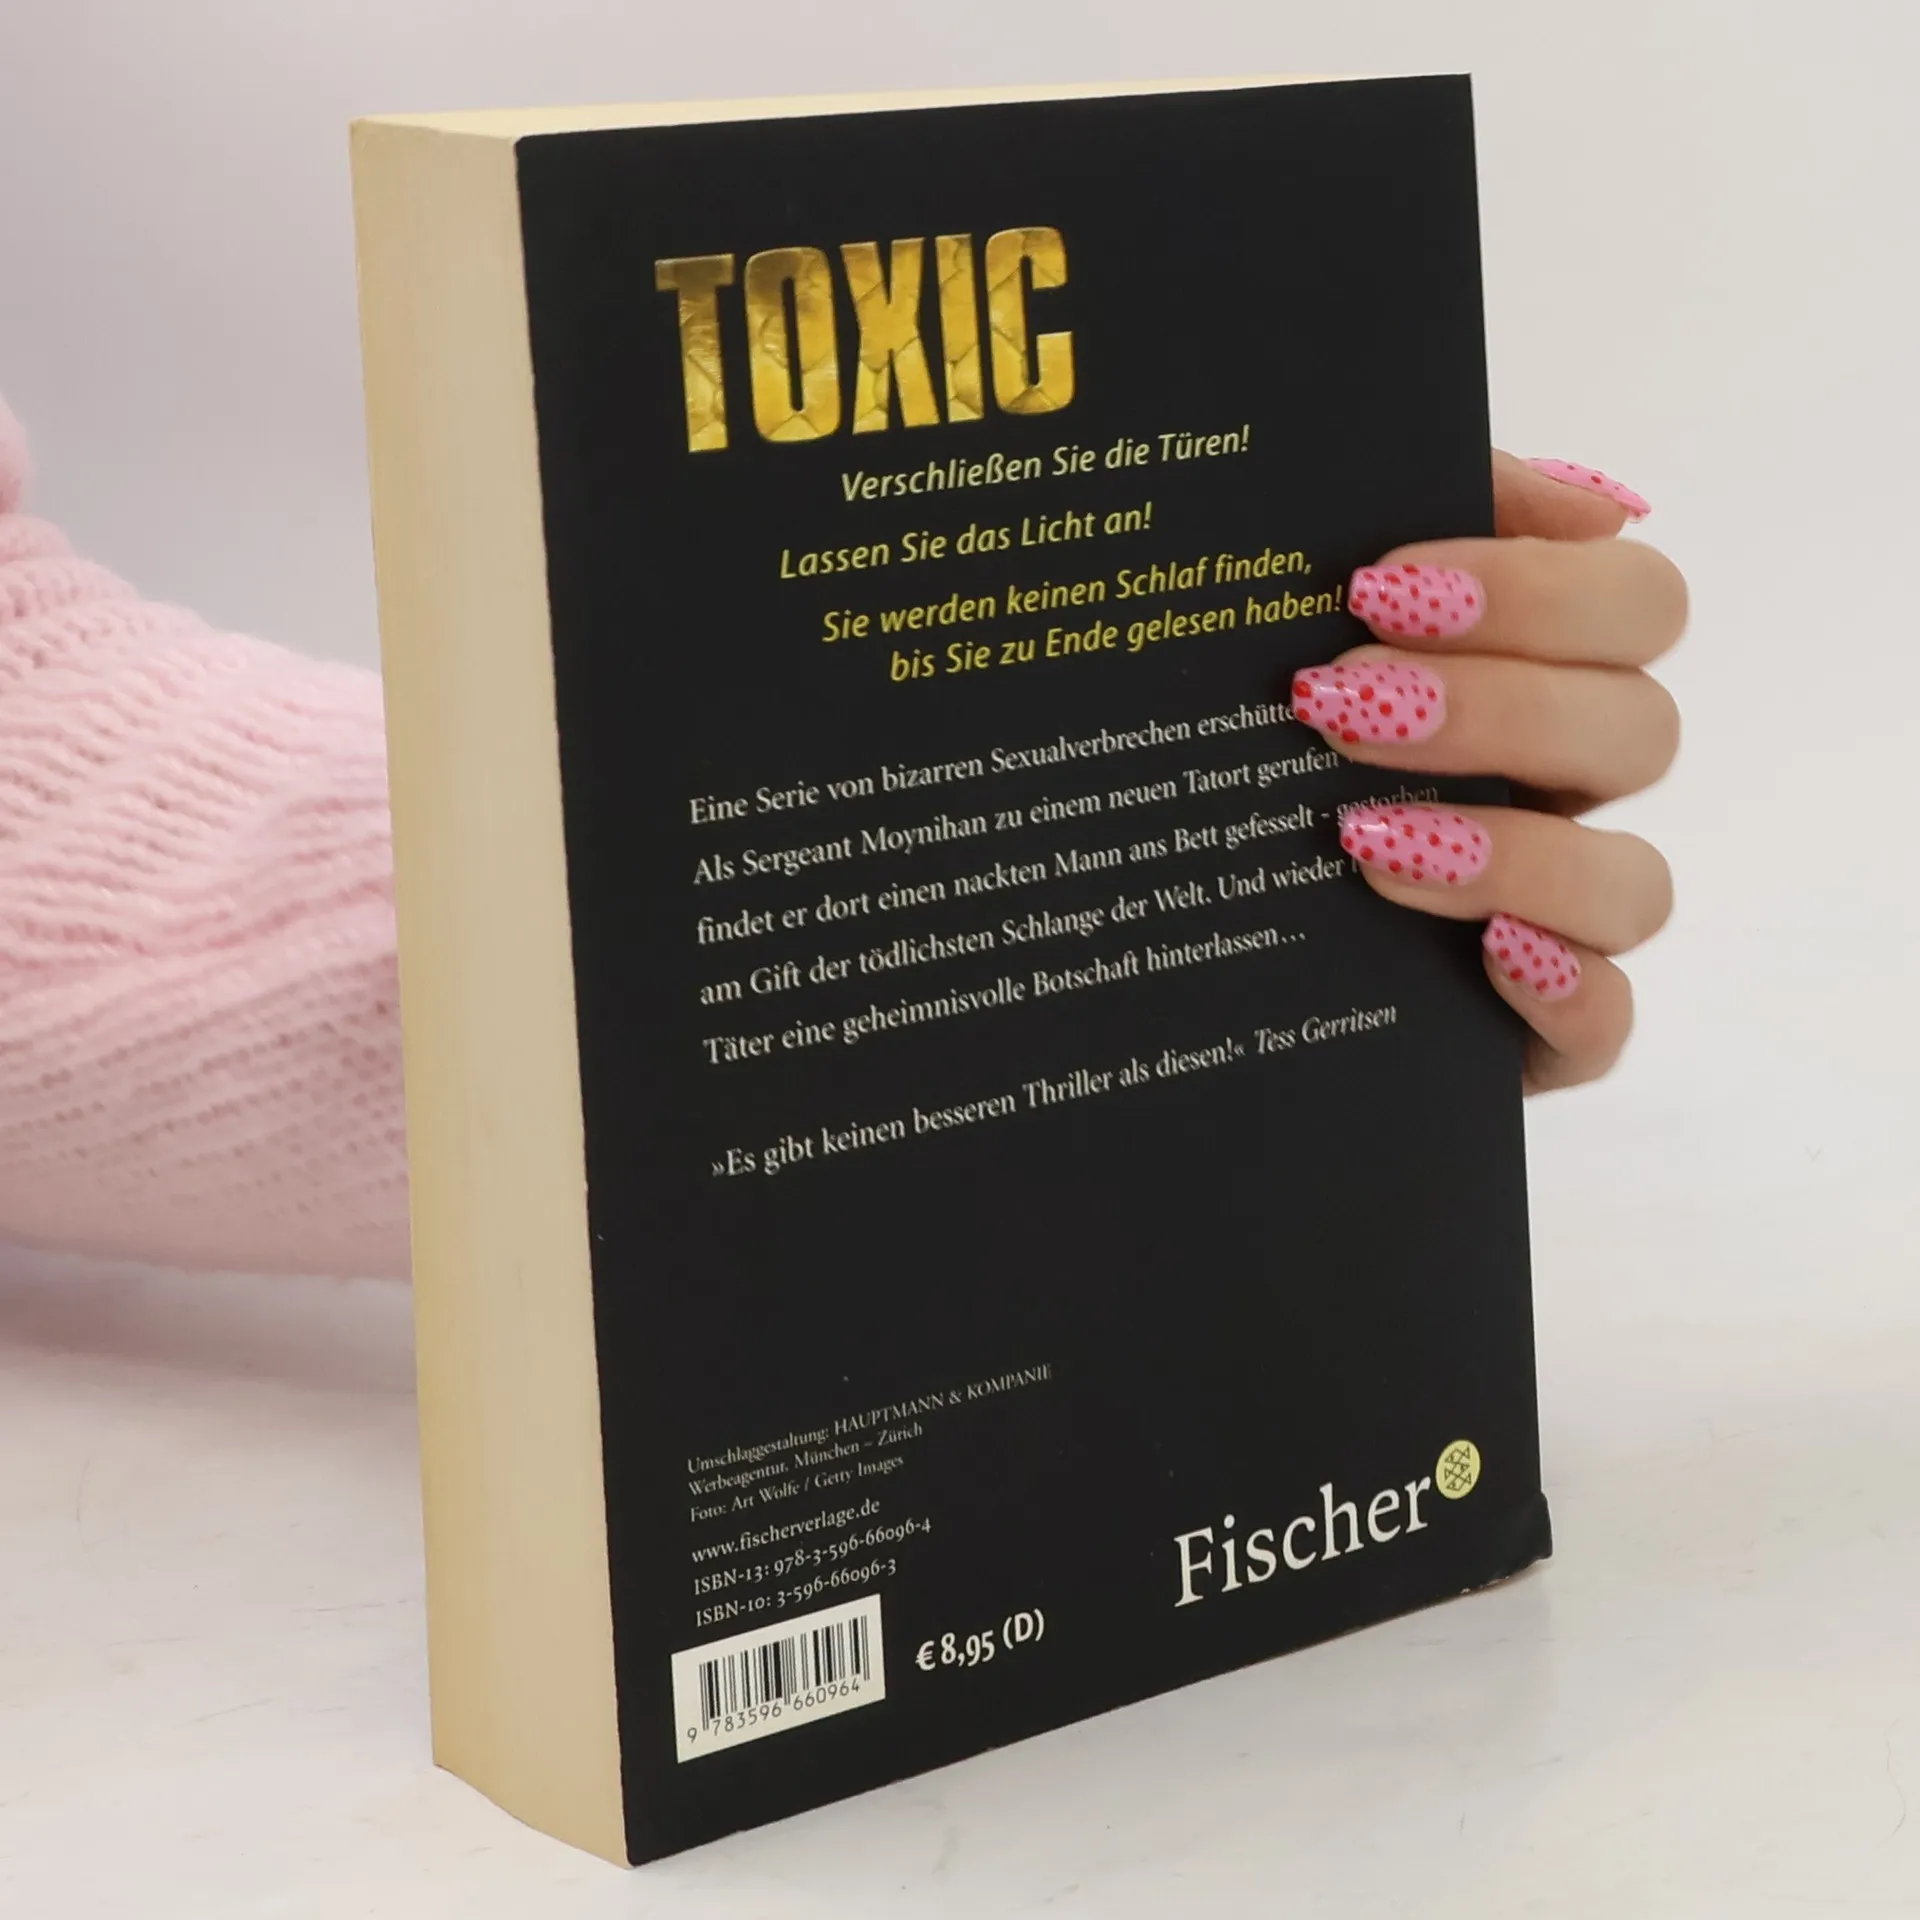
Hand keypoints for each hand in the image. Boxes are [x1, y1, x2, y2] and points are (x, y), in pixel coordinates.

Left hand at [1289, 453, 1683, 1093]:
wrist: (1172, 939)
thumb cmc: (1235, 760)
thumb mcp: (1281, 626)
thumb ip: (1376, 517)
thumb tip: (1557, 493)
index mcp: (1531, 682)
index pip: (1630, 602)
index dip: (1537, 584)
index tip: (1380, 585)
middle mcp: (1561, 794)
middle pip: (1639, 727)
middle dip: (1497, 705)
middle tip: (1334, 701)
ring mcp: (1555, 920)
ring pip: (1634, 882)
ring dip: (1515, 849)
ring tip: (1359, 838)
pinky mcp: (1532, 1031)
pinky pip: (1605, 1022)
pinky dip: (1566, 989)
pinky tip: (1487, 954)